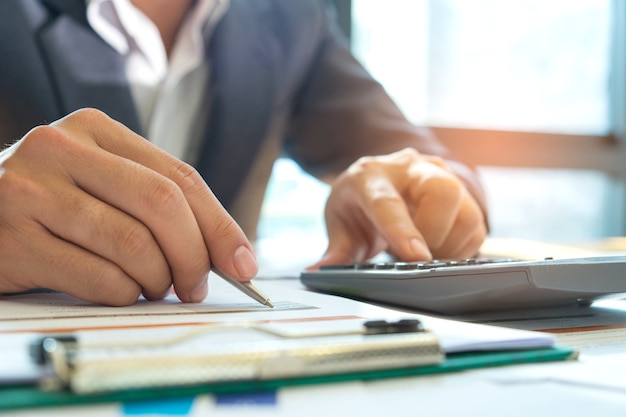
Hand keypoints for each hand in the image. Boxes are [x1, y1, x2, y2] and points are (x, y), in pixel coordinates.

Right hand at [0, 108, 257, 305]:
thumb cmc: (48, 206)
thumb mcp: (99, 184)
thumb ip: (154, 204)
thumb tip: (227, 252)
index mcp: (95, 130)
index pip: (180, 178)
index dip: (221, 225)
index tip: (243, 263)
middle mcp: (61, 148)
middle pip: (163, 205)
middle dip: (195, 256)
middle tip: (197, 286)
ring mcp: (31, 190)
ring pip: (133, 245)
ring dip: (157, 281)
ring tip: (153, 288)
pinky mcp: (11, 238)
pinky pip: (98, 277)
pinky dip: (122, 294)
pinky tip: (117, 291)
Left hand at [310, 148, 486, 267]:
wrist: (378, 180)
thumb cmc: (358, 202)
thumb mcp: (339, 223)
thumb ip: (336, 250)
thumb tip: (319, 272)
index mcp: (371, 176)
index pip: (389, 203)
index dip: (404, 231)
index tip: (417, 258)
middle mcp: (410, 169)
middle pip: (443, 192)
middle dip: (436, 234)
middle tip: (418, 257)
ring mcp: (440, 176)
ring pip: (467, 211)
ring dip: (451, 246)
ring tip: (426, 256)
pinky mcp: (462, 192)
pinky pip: (477, 227)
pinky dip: (462, 249)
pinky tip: (440, 251)